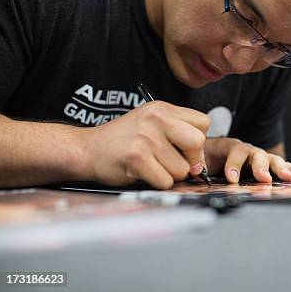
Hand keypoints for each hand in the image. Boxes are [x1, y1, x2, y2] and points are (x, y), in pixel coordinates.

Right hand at [81, 101, 208, 188]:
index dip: (198, 139)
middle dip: (191, 159)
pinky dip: (158, 183)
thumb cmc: (123, 140)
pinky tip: (144, 173)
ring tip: (152, 165)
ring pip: (182, 168)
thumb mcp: (152, 124)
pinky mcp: (137, 158)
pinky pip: (166, 181)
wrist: (86, 149)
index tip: (185, 148)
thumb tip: (201, 164)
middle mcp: (156, 119)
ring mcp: (146, 138)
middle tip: (174, 162)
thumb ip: (178, 134)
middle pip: (198, 142)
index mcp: (162, 108)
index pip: (203, 122)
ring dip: (171, 174)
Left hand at [203, 137, 290, 182]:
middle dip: (262, 167)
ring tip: (289, 177)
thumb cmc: (205, 157)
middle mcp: (247, 150)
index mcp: (230, 146)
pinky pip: (280, 165)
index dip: (234, 164)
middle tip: (265, 178)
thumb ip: (197, 165)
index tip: (231, 178)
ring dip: (280, 168)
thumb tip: (195, 172)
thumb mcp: (198, 160)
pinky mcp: (267, 165)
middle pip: (257, 154)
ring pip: (271, 159)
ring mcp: (259, 156)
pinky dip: (290, 169)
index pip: (235, 151)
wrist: (210, 152)